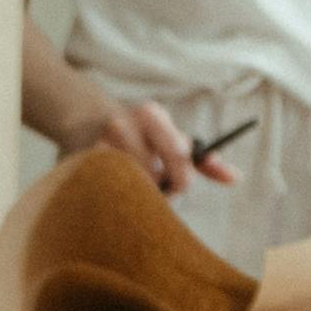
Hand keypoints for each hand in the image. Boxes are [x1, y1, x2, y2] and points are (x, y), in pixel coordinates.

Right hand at [61, 96, 237, 193]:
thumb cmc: (143, 135)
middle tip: (157, 193)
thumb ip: (202, 159)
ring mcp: (96, 142)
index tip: (180, 186)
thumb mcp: (171, 137)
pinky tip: (111, 190)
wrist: (86, 120)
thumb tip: (235, 179)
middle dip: (159, 190)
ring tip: (132, 188)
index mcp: (151, 114)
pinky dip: (112, 195)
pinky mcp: (75, 161)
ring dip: (134, 194)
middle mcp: (122, 124)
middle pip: (152, 174)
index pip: (178, 151)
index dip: (182, 175)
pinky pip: (103, 190)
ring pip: (128, 185)